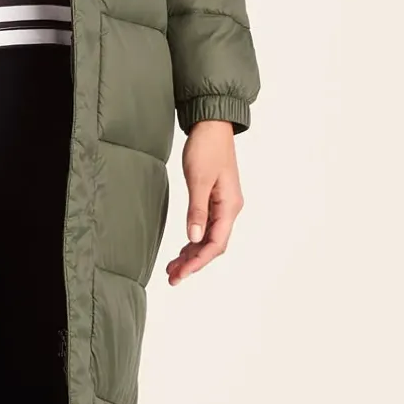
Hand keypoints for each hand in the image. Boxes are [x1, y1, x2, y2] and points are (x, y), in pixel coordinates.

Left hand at [164, 121, 243, 283]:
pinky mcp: (214, 199)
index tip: (182, 273)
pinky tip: (182, 249)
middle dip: (194, 263)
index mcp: (229, 206)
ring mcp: (223, 205)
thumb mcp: (198, 180)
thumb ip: (197, 210)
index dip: (199, 261)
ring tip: (173, 269)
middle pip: (213, 245)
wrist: (211, 125)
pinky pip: (205, 227)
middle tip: (173, 278)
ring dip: (192, 254)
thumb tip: (194, 239)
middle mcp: (229, 209)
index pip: (216, 243)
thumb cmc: (206, 148)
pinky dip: (193, 240)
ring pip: (208, 238)